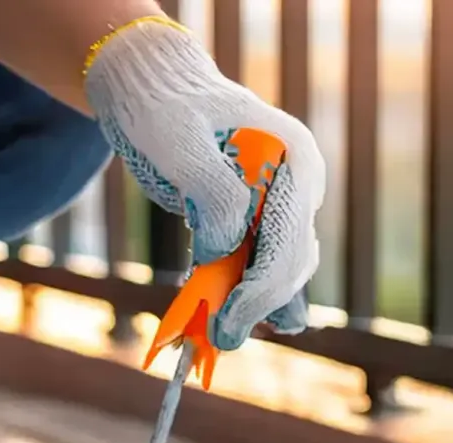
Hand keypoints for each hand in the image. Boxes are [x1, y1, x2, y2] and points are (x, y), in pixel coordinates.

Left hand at [85, 15, 324, 350]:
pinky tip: (216, 318)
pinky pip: (254, 269)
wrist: (155, 90)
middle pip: (291, 265)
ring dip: (251, 308)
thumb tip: (227, 251)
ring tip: (215, 336)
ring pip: (279, 274)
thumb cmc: (165, 109)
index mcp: (294, 163)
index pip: (289, 243)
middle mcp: (297, 188)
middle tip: (217, 340)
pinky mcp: (256, 222)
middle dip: (256, 307)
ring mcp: (280, 206)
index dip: (261, 290)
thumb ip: (212, 194)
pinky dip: (236, 296)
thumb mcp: (180, 144)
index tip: (228, 322)